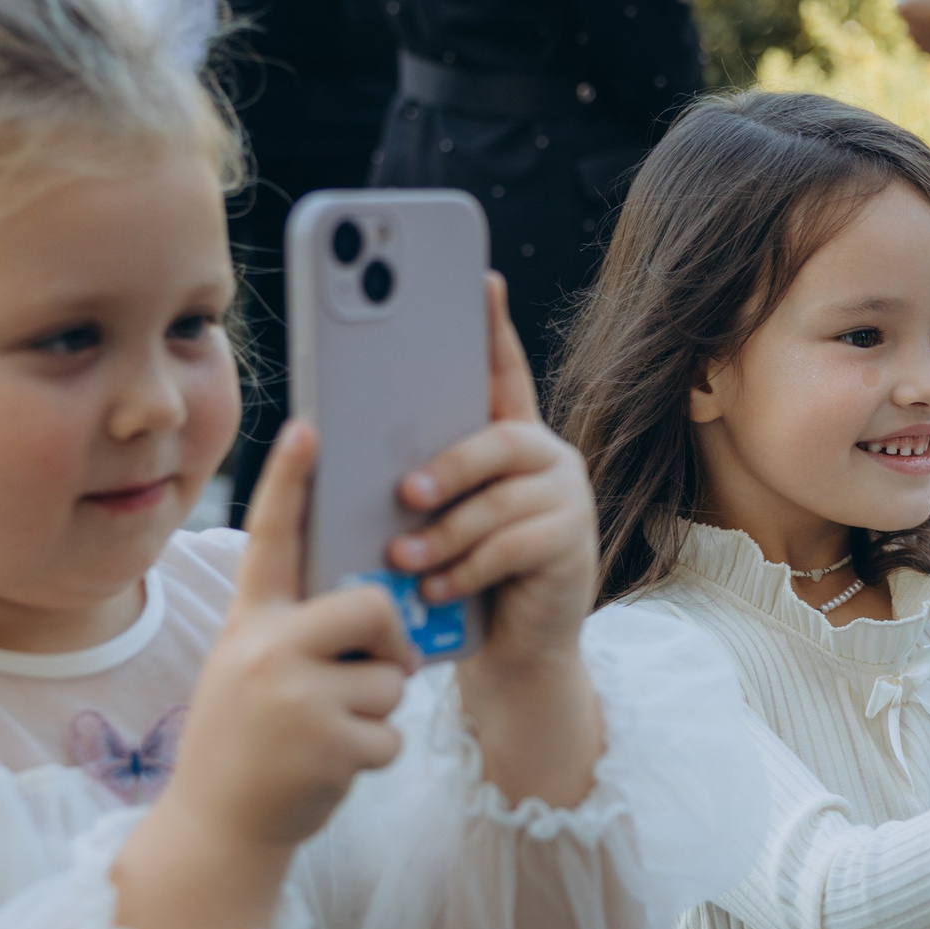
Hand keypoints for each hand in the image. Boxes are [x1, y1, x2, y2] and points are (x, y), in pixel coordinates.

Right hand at [113, 422, 419, 928]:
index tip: (310, 426)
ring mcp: (295, 699)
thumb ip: (297, 630)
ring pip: (391, 678)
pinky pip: (391, 733)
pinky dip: (377, 754)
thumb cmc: (247, 741)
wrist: (217, 829)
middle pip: (373, 607)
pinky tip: (333, 768)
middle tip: (377, 667)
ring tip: (331, 732)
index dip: (290, 480)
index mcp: (249, 622)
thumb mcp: (252, 669)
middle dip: (391, 641)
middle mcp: (266, 650)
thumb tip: (376, 600)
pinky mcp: (326, 747)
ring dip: (379, 709)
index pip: (273, 537)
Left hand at [389, 275, 598, 673]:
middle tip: (403, 492)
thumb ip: (418, 480)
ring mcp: (567, 499)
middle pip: (499, 440)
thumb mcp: (438, 521)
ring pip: (500, 502)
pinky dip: (466, 570)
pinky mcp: (574, 544)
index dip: (494, 328)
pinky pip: (514, 548)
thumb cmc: (463, 576)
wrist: (515, 648)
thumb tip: (355, 453)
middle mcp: (548, 458)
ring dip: (445, 534)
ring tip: (403, 558)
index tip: (482, 280)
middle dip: (448, 466)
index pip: (504, 373)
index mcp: (511, 439)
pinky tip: (436, 588)